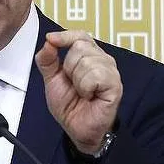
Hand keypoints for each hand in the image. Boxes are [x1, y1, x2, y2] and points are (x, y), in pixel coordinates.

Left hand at [35, 31, 121, 154]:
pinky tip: (89, 96)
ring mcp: (111, 71)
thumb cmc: (69, 105)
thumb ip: (47, 60)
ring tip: (82, 92)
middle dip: (69, 67)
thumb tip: (48, 42)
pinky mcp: (115, 85)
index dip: (65, 36)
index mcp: (89, 55)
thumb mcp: (51, 79)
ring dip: (77, 81)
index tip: (51, 40)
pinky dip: (86, 88)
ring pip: (86, 61)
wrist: (76, 128)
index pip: (80, 36)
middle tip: (73, 84)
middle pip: (80, 47)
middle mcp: (102, 60)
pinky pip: (95, 76)